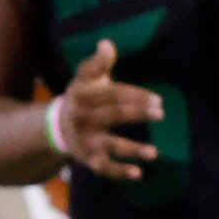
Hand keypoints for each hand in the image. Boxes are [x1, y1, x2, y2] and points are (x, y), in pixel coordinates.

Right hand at [51, 40, 163, 181]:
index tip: (159, 100)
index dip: (135, 96)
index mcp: (82, 94)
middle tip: (161, 114)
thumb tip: (106, 44)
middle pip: (113, 115)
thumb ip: (98, 63)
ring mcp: (86, 140)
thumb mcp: (87, 78)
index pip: (112, 93)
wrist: (58, 125)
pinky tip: (138, 174)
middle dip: (137, 113)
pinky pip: (105, 167)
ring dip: (132, 149)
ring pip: (111, 144)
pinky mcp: (89, 159)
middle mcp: (83, 117)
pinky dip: (120, 172)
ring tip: (154, 153)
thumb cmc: (84, 97)